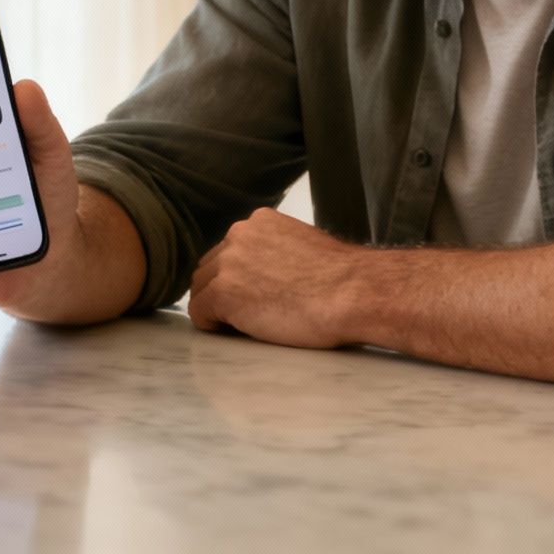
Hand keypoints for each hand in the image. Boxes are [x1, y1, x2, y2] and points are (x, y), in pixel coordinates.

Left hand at [187, 207, 362, 349]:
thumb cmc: (342, 279)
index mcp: (259, 222)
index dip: (238, 277)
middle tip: (249, 314)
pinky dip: (212, 325)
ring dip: (217, 308)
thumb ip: (276, 252)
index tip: (255, 296)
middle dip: (222, 290)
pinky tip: (236, 332)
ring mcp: (228, 263)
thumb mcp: (303, 247)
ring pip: (200, 289)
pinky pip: (199, 313)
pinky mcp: (224, 293)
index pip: (229, 250)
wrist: (354, 293)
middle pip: (210, 268)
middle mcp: (238, 235)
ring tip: (246, 325)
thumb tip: (266, 273)